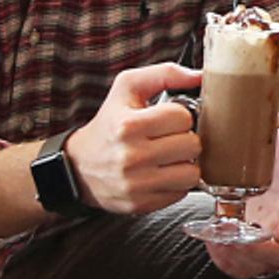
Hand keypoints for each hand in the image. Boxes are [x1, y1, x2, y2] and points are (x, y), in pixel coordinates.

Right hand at [67, 63, 201, 214]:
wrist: (78, 166)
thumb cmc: (109, 123)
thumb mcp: (127, 88)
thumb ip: (165, 74)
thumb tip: (201, 76)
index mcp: (128, 125)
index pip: (183, 117)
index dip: (180, 116)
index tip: (167, 119)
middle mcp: (131, 156)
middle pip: (192, 145)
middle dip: (185, 139)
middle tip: (170, 139)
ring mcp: (136, 184)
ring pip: (192, 173)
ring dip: (185, 163)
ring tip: (169, 157)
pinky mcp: (141, 204)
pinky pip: (181, 193)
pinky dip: (176, 183)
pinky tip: (161, 174)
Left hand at [201, 113, 278, 278]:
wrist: (276, 179)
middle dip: (255, 250)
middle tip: (232, 230)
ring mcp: (266, 243)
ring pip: (255, 265)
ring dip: (234, 255)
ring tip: (217, 233)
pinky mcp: (247, 251)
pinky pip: (236, 267)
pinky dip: (221, 256)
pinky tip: (211, 236)